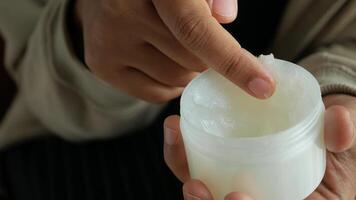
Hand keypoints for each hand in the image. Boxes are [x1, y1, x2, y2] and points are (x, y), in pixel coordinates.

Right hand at [75, 0, 274, 102]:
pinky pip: (155, 93)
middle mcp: (123, 13)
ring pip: (176, 80)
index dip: (232, 61)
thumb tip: (225, 18)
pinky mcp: (101, 64)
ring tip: (180, 51)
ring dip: (190, 72)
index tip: (264, 87)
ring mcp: (109, 42)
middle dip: (209, 59)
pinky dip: (171, 85)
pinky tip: (165, 63)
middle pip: (192, 61)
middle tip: (205, 46)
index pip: (196, 29)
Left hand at [163, 94, 355, 199]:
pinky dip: (180, 153)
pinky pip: (195, 164)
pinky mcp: (220, 161)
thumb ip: (342, 135)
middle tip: (194, 188)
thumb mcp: (341, 142)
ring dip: (184, 175)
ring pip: (204, 192)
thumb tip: (338, 122)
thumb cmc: (330, 140)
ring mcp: (235, 180)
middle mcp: (258, 197)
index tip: (235, 198)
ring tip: (177, 146)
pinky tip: (175, 130)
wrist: (314, 123)